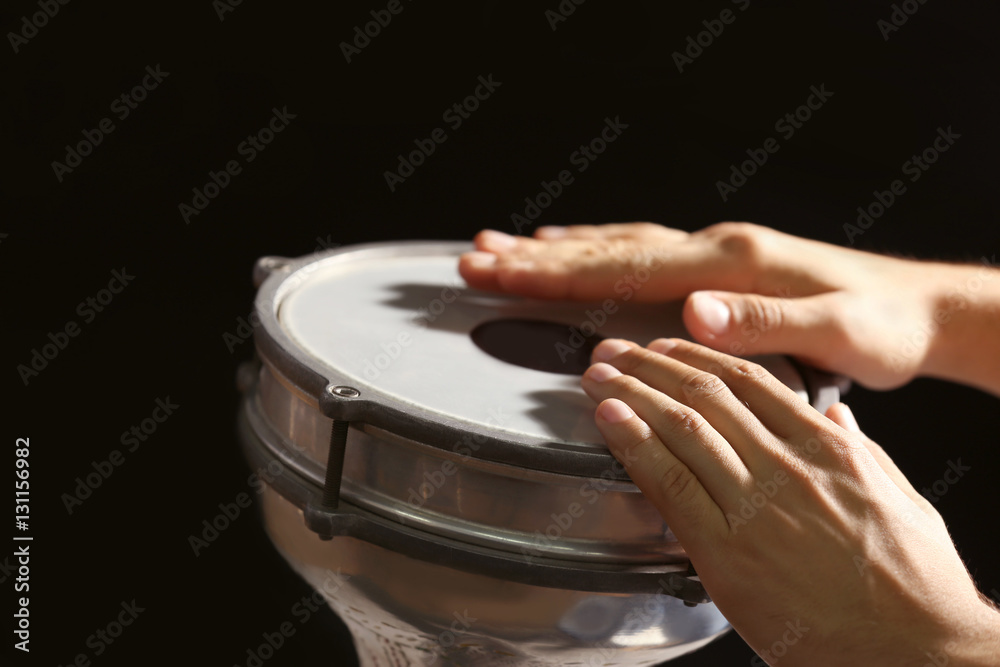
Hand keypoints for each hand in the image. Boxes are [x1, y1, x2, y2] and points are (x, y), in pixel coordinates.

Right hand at [459, 222, 995, 391]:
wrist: (919, 309)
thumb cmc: (883, 328)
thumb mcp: (840, 333)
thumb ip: (766, 322)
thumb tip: (695, 310)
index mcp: (728, 264)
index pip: (622, 266)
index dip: (553, 271)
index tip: (496, 270)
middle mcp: (713, 248)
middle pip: (606, 248)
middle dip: (533, 257)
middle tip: (472, 258)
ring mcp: (714, 253)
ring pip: (617, 244)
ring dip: (555, 249)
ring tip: (500, 248)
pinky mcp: (719, 268)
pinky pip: (641, 251)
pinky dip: (598, 249)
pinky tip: (576, 247)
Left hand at [582, 337, 999, 665]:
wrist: (915, 652)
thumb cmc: (915, 586)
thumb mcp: (903, 500)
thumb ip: (863, 451)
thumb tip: (838, 415)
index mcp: (827, 449)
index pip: (749, 381)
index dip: (697, 357)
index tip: (665, 348)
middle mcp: (786, 467)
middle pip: (704, 395)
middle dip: (650, 365)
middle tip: (615, 351)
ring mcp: (754, 506)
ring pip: (681, 428)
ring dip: (630, 393)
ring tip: (598, 375)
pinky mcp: (725, 552)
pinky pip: (670, 484)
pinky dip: (633, 445)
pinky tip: (609, 420)